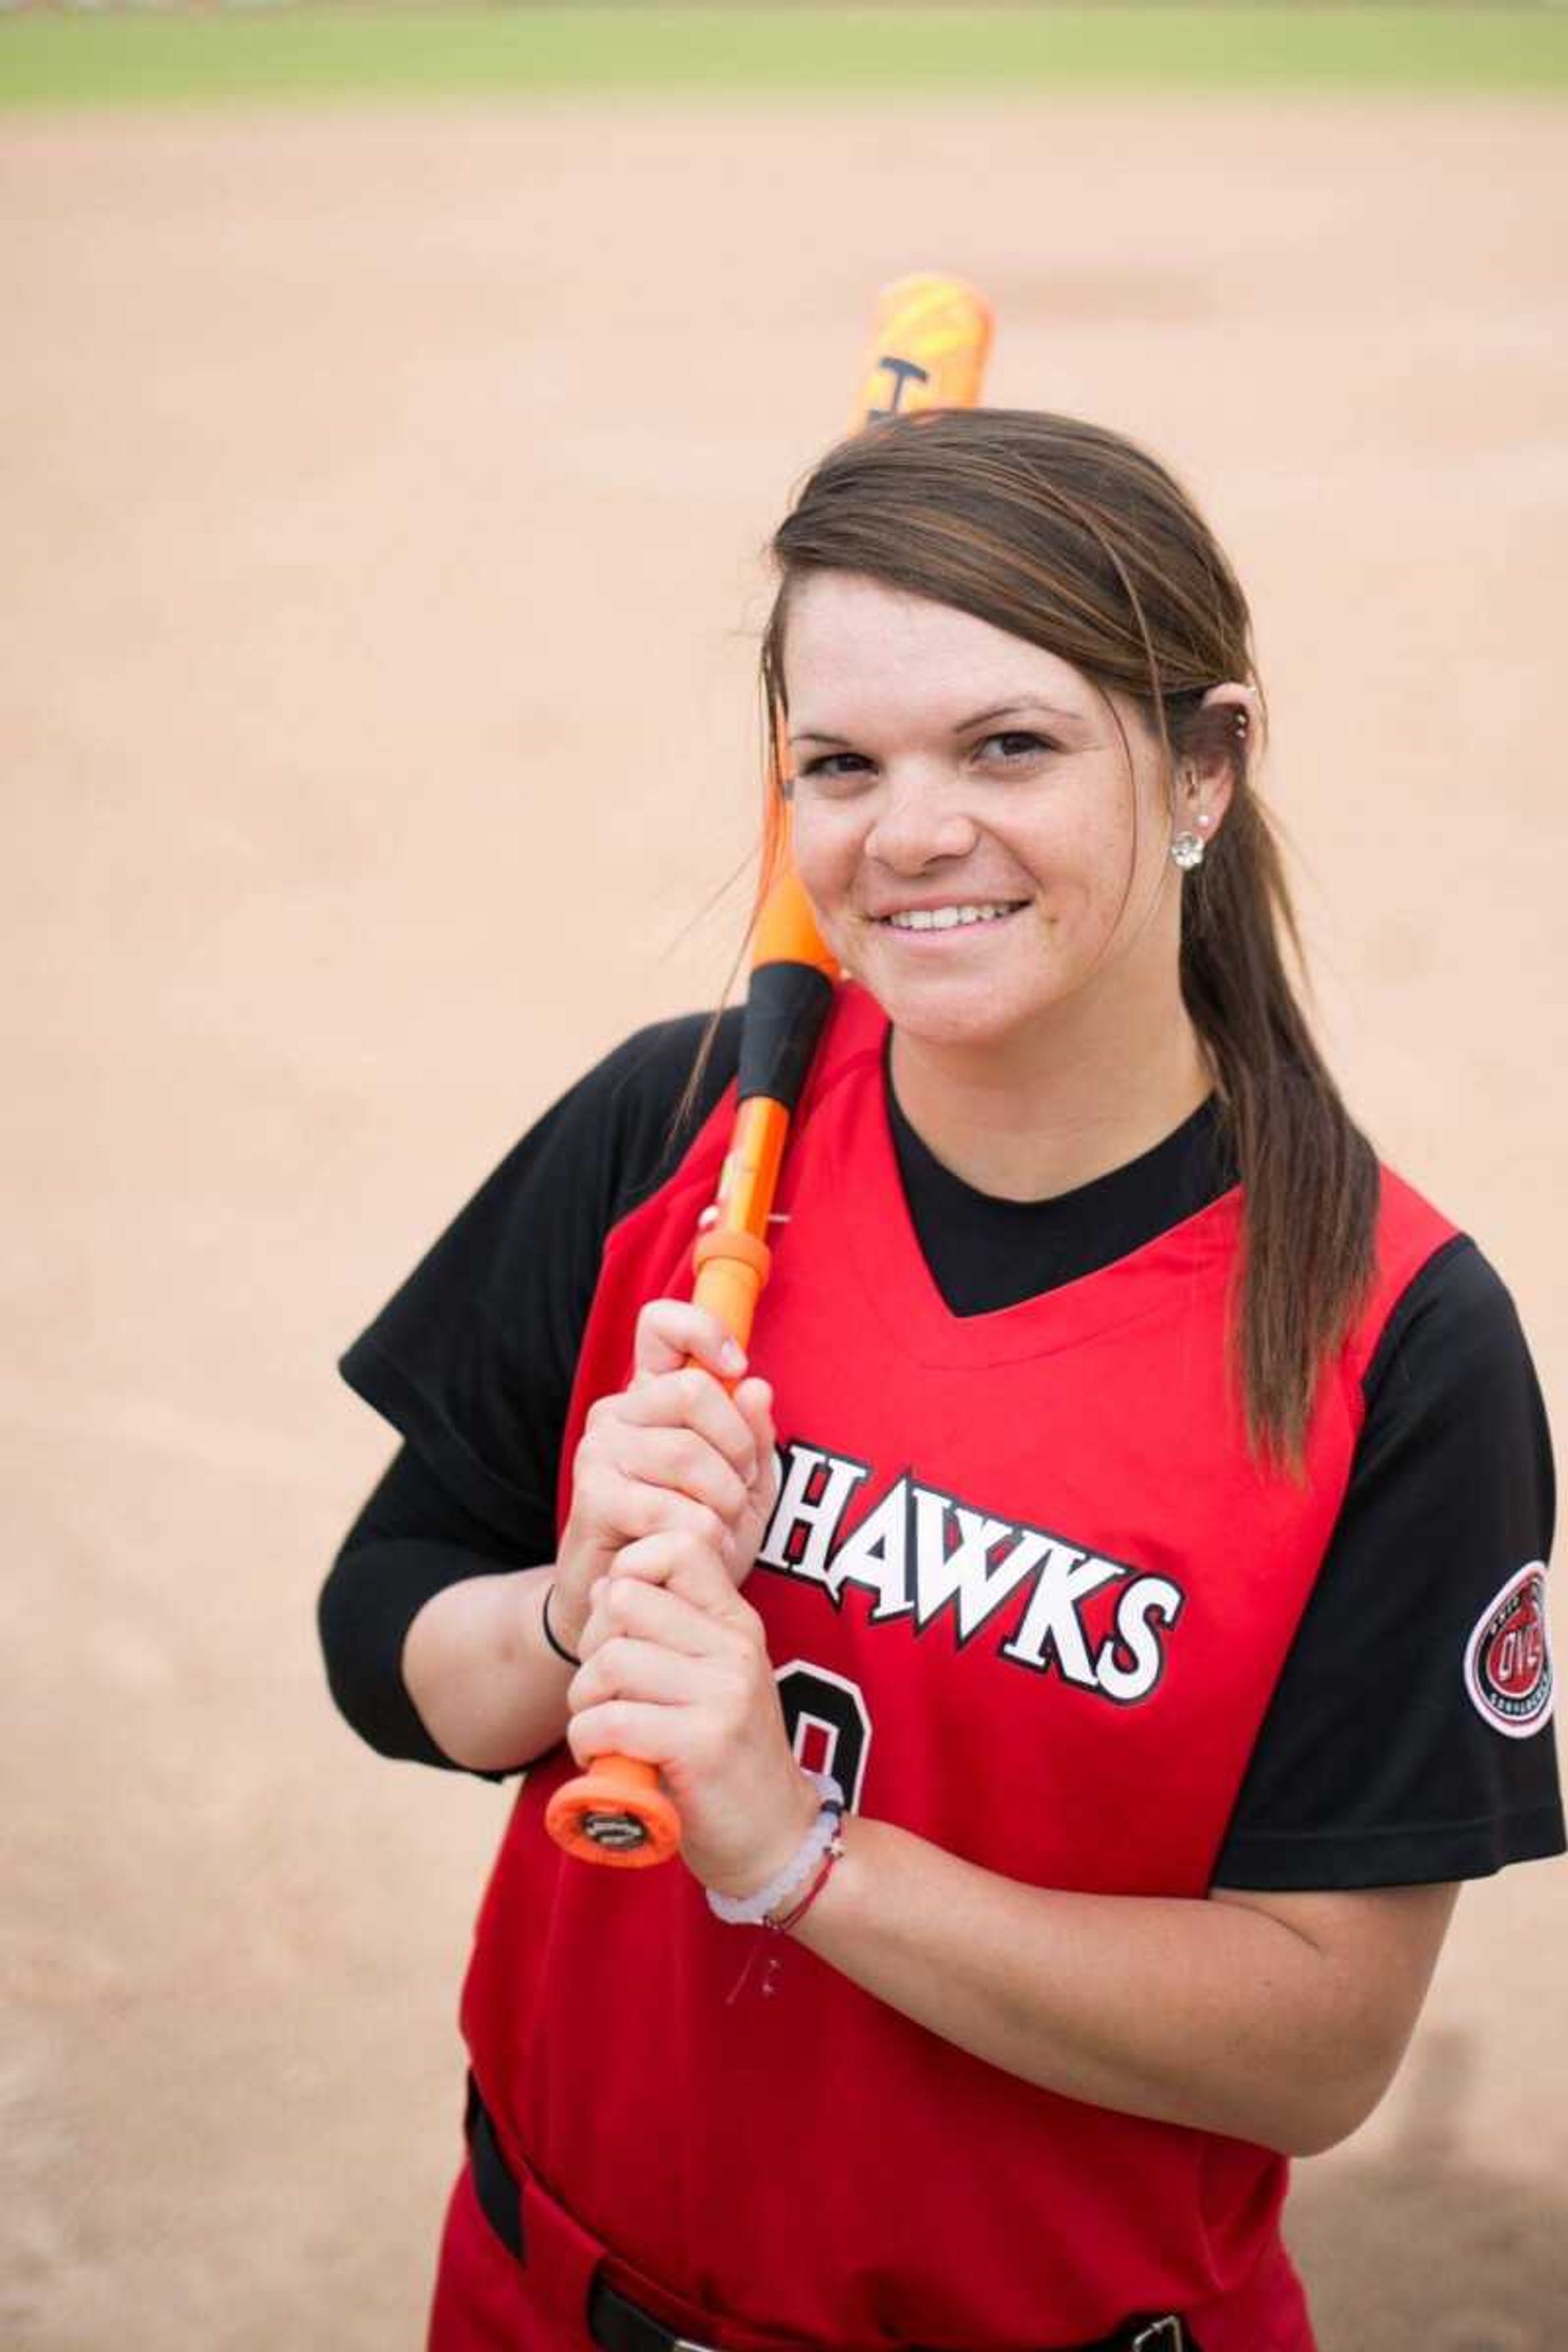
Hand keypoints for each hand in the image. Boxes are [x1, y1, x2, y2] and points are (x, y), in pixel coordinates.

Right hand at [550, 1298, 777, 1653]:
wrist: (642, 1602)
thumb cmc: (692, 1537)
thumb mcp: (742, 1487)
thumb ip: (754, 1438)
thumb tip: (757, 1387)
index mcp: (652, 1395)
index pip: (662, 1324)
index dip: (704, 1329)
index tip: (737, 1366)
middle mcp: (618, 1411)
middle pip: (695, 1391)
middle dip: (739, 1446)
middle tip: (741, 1489)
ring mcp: (599, 1450)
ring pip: (688, 1453)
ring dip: (724, 1501)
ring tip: (722, 1527)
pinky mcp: (592, 1496)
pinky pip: (668, 1506)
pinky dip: (702, 1534)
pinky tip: (703, 1549)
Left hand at [566, 1530, 819, 1899]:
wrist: (773, 1840)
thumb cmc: (723, 1760)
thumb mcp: (709, 1679)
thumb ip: (667, 1630)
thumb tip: (603, 1585)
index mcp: (736, 1623)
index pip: (677, 1546)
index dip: (628, 1571)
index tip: (619, 1625)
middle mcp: (735, 1647)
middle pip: (623, 1600)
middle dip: (592, 1647)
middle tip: (603, 1693)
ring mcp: (723, 1694)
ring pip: (609, 1661)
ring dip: (584, 1704)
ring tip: (602, 1732)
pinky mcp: (702, 1744)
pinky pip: (609, 1720)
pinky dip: (587, 1743)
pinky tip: (604, 1761)